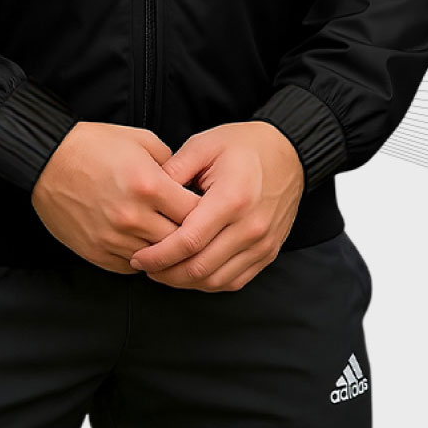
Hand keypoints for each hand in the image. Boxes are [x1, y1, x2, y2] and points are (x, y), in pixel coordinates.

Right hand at [30, 121, 202, 273]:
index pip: (196, 213)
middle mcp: (133, 216)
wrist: (47, 160)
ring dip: (167, 252)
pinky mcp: (97, 253)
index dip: (207, 212)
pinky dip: (143, 260)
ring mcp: (114, 239)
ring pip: (158, 259)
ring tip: (172, 241)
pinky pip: (132, 267)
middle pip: (180, 241)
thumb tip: (186, 182)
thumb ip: (170, 161)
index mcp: (149, 185)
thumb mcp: (140, 140)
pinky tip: (145, 246)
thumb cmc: (93, 145)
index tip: (209, 210)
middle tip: (197, 230)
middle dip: (191, 236)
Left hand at [126, 121, 304, 291]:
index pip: (189, 241)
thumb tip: (146, 193)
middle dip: (166, 273)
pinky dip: (209, 282)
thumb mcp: (204, 145)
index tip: (139, 256)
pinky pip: (235, 281)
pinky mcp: (268, 252)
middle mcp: (250, 227)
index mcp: (232, 198)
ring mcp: (262, 243)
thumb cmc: (244, 146)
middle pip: (201, 267)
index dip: (159, 255)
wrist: (288, 153)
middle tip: (144, 266)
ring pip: (217, 280)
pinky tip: (190, 273)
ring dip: (185, 282)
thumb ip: (174, 170)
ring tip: (163, 271)